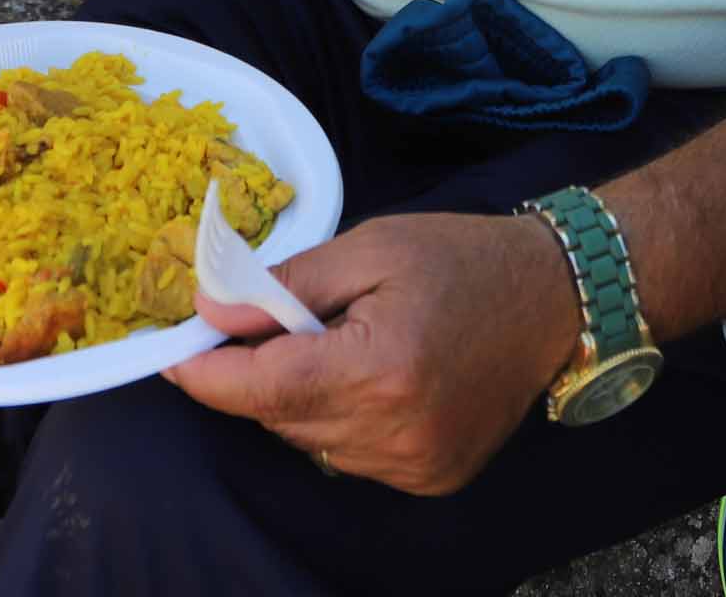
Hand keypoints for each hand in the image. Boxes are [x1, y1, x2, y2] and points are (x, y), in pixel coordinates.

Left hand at [163, 212, 583, 495]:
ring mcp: (415, 465)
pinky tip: (375, 377)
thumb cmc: (460, 258)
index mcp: (378, 368)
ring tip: (344, 341)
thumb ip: (285, 284)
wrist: (554, 297)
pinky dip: (342, 420)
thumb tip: (207, 310)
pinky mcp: (430, 479)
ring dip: (303, 396)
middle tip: (275, 317)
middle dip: (260, 370)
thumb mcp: (370, 247)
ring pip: (308, 441)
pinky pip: (349, 456)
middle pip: (278, 416)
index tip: (171, 350)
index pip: (259, 389)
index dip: (205, 372)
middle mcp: (395, 432)